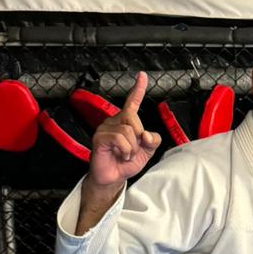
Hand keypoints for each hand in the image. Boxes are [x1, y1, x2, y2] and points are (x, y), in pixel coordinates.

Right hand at [87, 72, 160, 189]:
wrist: (113, 178)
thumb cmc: (126, 163)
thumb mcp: (147, 152)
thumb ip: (153, 141)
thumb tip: (147, 135)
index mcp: (126, 122)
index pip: (132, 102)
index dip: (138, 89)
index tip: (141, 75)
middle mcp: (114, 121)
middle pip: (133, 117)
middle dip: (139, 136)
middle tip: (133, 150)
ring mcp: (105, 128)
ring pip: (128, 130)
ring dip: (132, 147)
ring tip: (125, 154)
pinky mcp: (99, 137)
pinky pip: (119, 138)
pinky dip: (125, 150)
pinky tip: (120, 155)